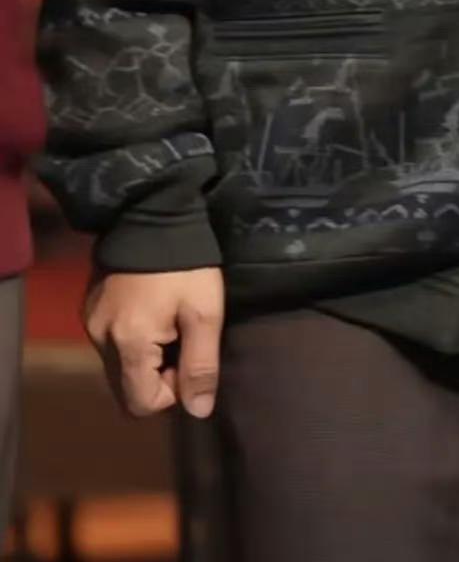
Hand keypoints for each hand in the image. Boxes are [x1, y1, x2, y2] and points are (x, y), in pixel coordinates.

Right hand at [84, 267, 224, 418]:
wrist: (153, 210)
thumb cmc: (186, 264)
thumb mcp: (205, 312)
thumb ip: (201, 365)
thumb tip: (198, 412)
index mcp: (128, 344)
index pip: (141, 404)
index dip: (172, 391)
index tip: (188, 356)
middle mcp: (99, 339)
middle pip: (126, 389)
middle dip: (156, 378)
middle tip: (180, 340)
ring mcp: (90, 322)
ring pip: (117, 366)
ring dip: (143, 358)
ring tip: (167, 322)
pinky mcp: (89, 306)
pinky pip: (110, 343)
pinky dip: (131, 340)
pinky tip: (150, 310)